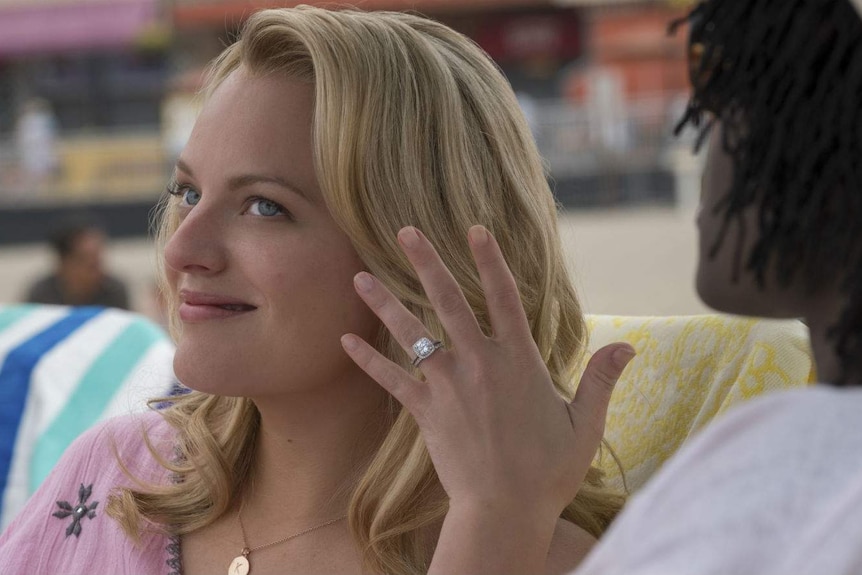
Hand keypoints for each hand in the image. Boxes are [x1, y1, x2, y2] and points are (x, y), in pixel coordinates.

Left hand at [341, 225, 634, 519]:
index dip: (490, 260)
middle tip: (406, 231)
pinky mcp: (425, 412)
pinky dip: (368, 360)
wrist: (505, 511)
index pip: (503, 296)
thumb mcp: (586, 423)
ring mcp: (448, 386)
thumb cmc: (549, 470)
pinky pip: (391, 379)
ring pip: (411, 334)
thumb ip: (602, 379)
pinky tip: (345, 340)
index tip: (475, 228)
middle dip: (427, 262)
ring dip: (384, 303)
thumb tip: (629, 346)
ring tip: (359, 276)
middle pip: (447, 301)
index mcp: (518, 360)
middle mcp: (479, 363)